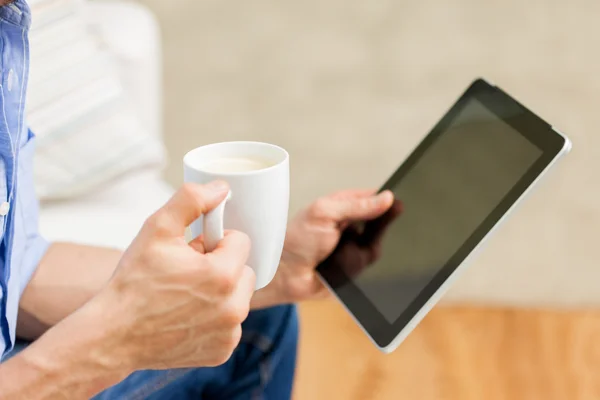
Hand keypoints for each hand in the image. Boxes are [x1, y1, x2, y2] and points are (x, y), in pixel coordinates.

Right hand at [87, 181, 255, 369]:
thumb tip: (222, 187)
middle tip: (189, 272)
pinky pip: (231, 324)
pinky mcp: (222, 352)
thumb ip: (191, 200)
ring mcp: (229, 333)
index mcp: (223, 274)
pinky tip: (188, 317)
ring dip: (221, 292)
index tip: (193, 250)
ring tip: (186, 294)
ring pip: (239, 297)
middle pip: (244, 270)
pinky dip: (216, 319)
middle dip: (222, 266)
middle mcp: (234, 307)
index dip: (216, 241)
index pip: (241, 240)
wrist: (112, 335)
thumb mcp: (157, 229)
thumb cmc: (134, 281)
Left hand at [255, 189, 393, 306]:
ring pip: (378, 245)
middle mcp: (350, 224)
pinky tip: (344, 265)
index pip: (374, 197)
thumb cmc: (296, 240)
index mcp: (342, 205)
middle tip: (360, 232)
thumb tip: (386, 197)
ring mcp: (353, 246)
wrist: (285, 275)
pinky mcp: (354, 267)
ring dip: (364, 248)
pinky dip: (361, 264)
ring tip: (342, 252)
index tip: (399, 201)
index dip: (387, 199)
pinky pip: (370, 266)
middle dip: (378, 228)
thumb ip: (355, 205)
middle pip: (381, 222)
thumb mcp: (324, 213)